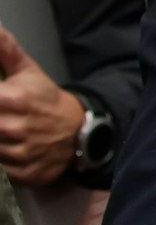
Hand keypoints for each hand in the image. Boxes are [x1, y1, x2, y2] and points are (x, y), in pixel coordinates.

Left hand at [0, 28, 85, 185]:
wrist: (79, 131)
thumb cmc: (47, 100)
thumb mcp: (28, 71)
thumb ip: (5, 50)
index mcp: (13, 99)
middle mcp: (14, 128)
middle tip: (1, 114)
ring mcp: (18, 154)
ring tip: (5, 128)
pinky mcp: (22, 174)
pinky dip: (1, 162)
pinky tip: (7, 147)